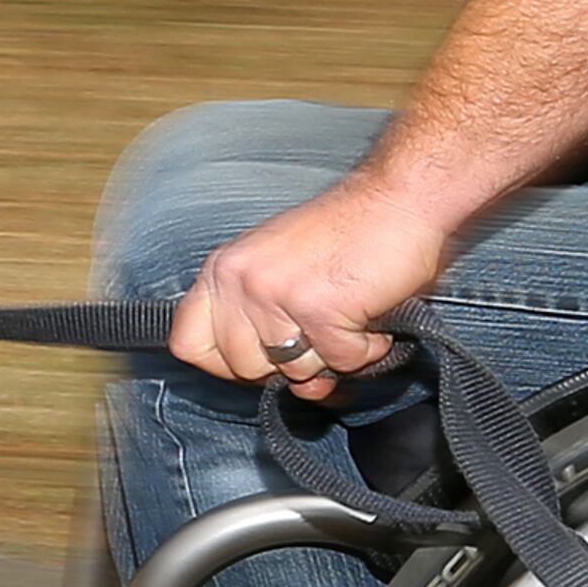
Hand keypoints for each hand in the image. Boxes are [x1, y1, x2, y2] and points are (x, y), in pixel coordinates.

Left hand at [171, 178, 455, 402]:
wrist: (399, 196)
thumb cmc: (349, 234)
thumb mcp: (280, 269)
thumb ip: (263, 326)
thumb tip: (290, 390)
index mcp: (222, 268)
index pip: (187, 344)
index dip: (225, 365)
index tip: (261, 358)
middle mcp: (239, 279)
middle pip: (244, 369)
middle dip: (290, 363)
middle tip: (322, 329)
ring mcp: (275, 294)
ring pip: (296, 372)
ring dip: (334, 354)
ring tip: (349, 312)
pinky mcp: (318, 308)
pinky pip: (342, 363)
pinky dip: (368, 348)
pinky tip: (372, 313)